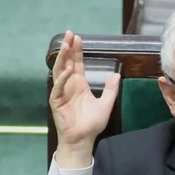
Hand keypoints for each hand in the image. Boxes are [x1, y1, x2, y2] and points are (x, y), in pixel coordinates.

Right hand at [50, 30, 120, 167]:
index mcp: (79, 84)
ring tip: (65, 46)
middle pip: (67, 63)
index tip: (77, 38)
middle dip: (68, 49)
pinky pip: (58, 89)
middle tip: (69, 34)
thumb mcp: (106, 104)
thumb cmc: (92, 124)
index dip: (77, 51)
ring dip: (63, 59)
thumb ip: (111, 90)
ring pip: (60, 72)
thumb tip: (117, 74)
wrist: (83, 139)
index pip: (77, 63)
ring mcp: (62, 93)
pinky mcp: (57, 102)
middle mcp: (69, 86)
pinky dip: (63, 80)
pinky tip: (68, 71)